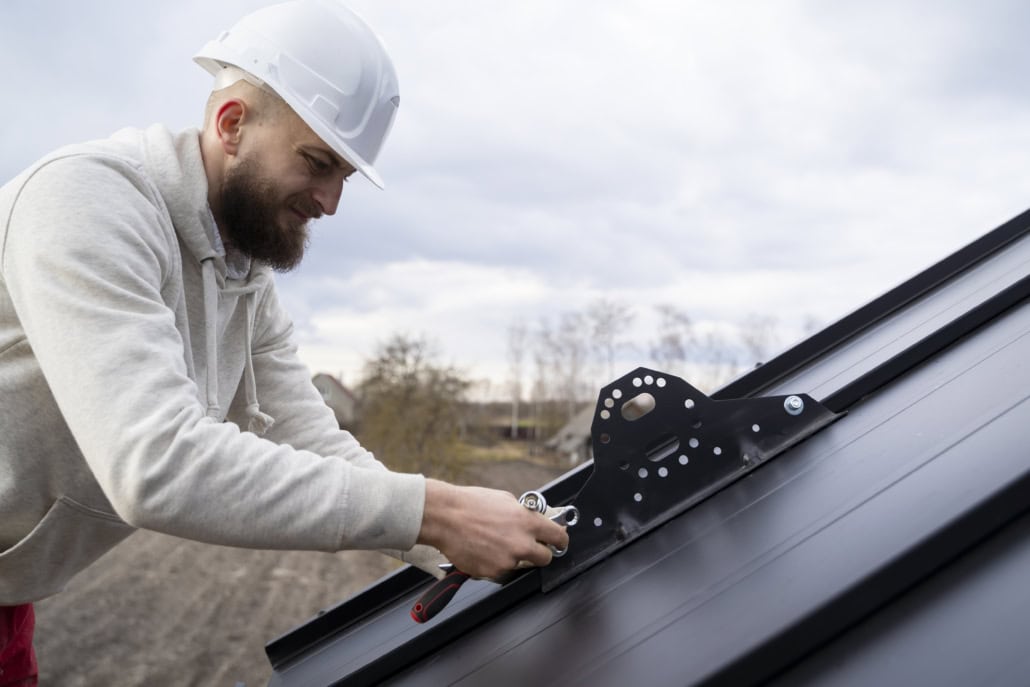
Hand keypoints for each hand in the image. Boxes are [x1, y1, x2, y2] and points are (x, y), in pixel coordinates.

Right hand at [416, 479, 568, 579]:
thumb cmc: (471, 504)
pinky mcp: (492, 572)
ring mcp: (507, 561)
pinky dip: (494, 563)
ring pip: (520, 565)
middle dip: (540, 553)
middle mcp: (521, 544)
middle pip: (545, 558)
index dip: (560, 541)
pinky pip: (500, 570)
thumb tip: (535, 521)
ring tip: (493, 542)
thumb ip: (524, 514)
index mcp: (528, 522)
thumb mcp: (505, 500)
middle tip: (528, 547)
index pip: (559, 537)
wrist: (445, 517)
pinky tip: (482, 549)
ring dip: (512, 557)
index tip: (558, 543)